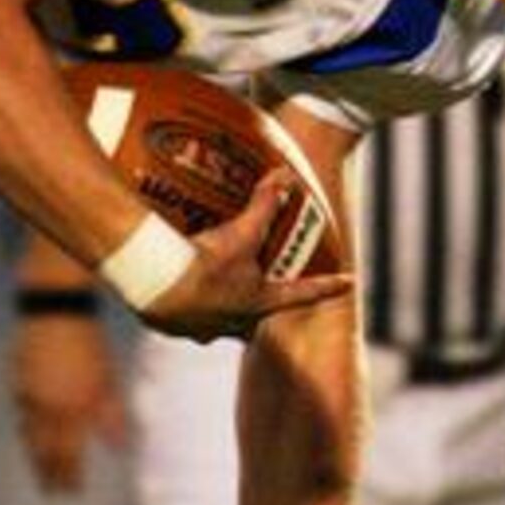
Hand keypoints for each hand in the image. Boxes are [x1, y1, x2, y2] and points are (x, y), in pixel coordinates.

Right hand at [10, 315, 125, 492]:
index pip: (68, 454)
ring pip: (30, 435)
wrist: (56, 312)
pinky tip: (29, 436)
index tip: (71, 492)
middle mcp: (47, 409)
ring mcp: (29, 396)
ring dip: (35, 456)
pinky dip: (26, 431)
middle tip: (51, 493)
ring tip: (39, 471)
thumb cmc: (90, 345)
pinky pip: (22, 415)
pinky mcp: (18, 382)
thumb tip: (119, 449)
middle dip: (49, 474)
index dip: (69, 476)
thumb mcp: (107, 381)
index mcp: (72, 409)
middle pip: (45, 451)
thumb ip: (111, 416)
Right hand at [139, 176, 352, 343]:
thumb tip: (284, 175)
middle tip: (255, 292)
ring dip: (216, 308)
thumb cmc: (205, 265)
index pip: (303, 294)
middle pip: (254, 318)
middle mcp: (233, 324)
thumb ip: (264, 206)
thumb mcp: (239, 234)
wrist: (154, 288)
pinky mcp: (171, 327)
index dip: (326, 286)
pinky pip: (183, 317)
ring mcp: (201, 330)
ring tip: (207, 289)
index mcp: (258, 304)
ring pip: (216, 322)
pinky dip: (182, 305)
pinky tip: (172, 291)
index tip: (350, 283)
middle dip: (256, 306)